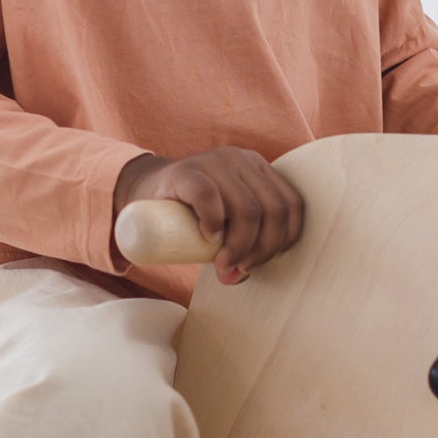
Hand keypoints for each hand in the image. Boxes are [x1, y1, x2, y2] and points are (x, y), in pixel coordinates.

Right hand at [113, 148, 304, 284]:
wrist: (145, 191)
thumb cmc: (190, 214)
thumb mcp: (225, 224)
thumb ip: (240, 245)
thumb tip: (238, 277)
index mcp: (260, 170)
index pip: (292, 205)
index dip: (284, 239)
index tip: (262, 262)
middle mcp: (243, 160)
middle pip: (273, 210)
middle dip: (261, 249)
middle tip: (239, 269)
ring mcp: (215, 161)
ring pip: (247, 208)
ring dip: (240, 246)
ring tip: (223, 264)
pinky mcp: (186, 170)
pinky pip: (209, 196)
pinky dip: (213, 222)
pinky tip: (208, 238)